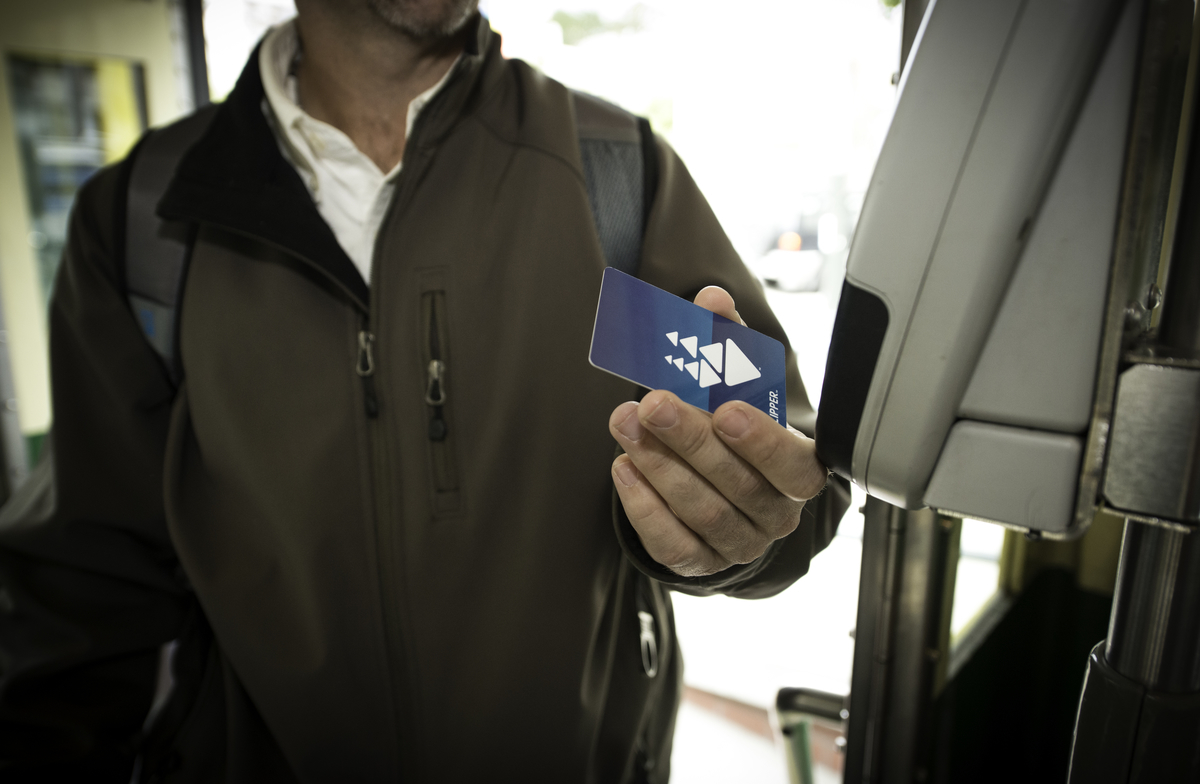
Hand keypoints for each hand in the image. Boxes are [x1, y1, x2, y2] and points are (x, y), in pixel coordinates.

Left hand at [608, 287, 828, 576]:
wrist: (721, 488)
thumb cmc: (733, 430)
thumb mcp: (736, 386)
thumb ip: (727, 342)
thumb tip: (710, 297)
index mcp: (798, 470)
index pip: (794, 466)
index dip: (763, 442)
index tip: (726, 410)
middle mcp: (776, 514)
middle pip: (738, 484)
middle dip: (690, 440)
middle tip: (652, 404)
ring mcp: (739, 544)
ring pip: (703, 512)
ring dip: (660, 465)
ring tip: (625, 424)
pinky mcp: (700, 563)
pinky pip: (673, 543)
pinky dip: (644, 506)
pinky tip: (623, 468)